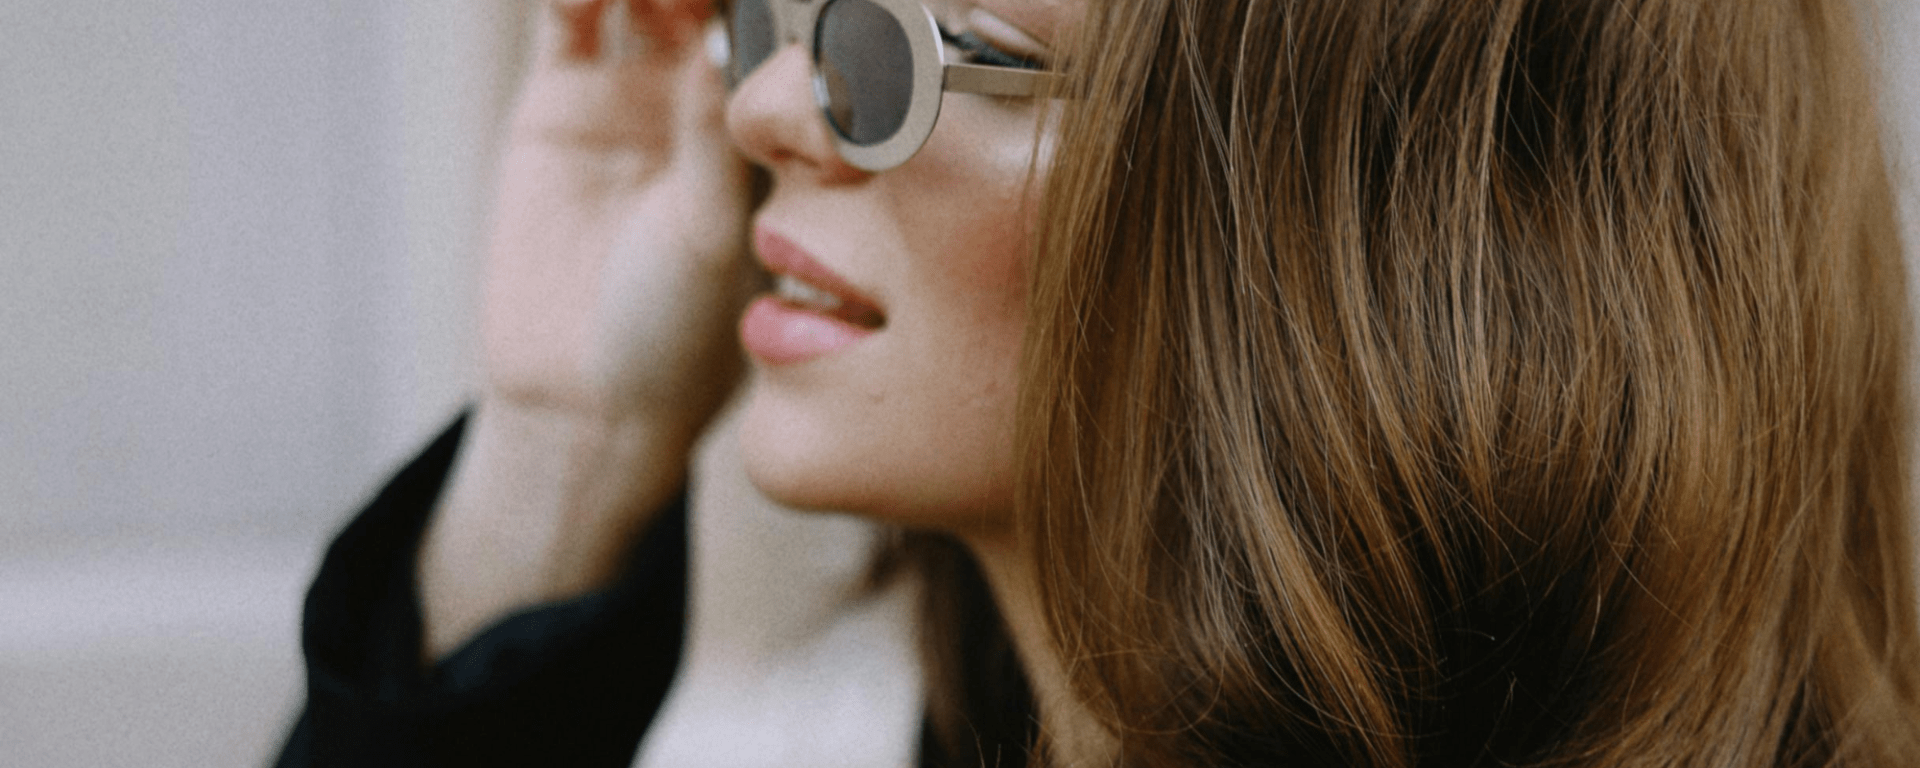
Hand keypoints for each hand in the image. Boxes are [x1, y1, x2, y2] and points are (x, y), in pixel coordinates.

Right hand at [485, 0, 751, 427]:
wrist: (583, 397)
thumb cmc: (676, 335)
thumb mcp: (709, 234)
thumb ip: (712, 139)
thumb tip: (721, 38)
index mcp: (769, 130)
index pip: (774, 37)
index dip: (766, 5)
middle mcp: (707, 105)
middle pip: (709, 3)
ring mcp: (636, 96)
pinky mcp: (561, 100)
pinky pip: (570, 20)